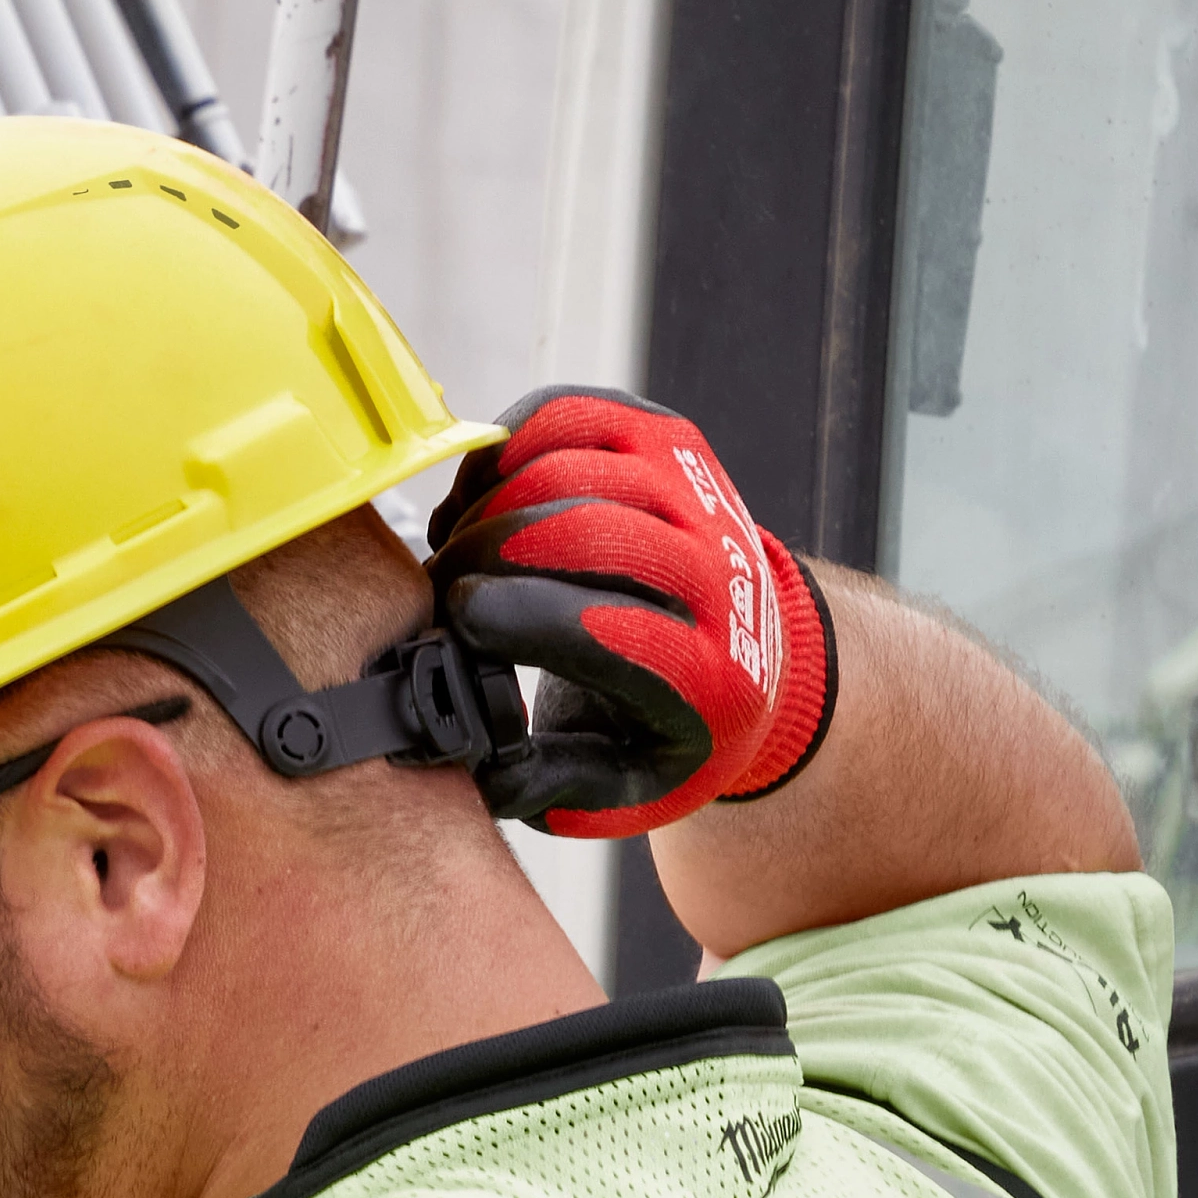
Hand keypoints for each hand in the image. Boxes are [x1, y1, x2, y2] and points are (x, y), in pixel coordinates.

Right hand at [429, 387, 835, 835]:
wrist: (756, 652)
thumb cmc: (663, 722)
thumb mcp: (617, 786)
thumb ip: (540, 783)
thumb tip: (460, 748)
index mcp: (710, 676)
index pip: (603, 629)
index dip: (507, 618)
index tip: (452, 623)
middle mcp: (719, 574)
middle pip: (582, 532)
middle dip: (482, 556)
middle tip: (441, 587)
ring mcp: (697, 493)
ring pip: (568, 467)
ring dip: (485, 505)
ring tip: (457, 547)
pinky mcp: (669, 438)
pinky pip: (570, 412)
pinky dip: (506, 445)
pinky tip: (480, 492)